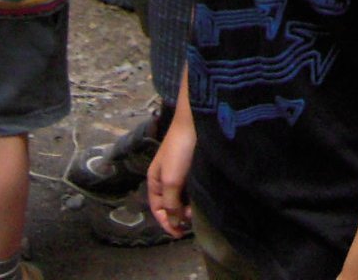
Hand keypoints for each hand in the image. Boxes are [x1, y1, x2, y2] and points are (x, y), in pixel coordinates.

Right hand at [147, 106, 197, 237]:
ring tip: (198, 211)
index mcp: (155, 181)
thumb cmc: (179, 150)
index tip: (179, 234)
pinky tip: (203, 199)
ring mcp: (179, 172)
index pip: (157, 209)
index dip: (166, 223)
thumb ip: (171, 203)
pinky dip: (195, 196)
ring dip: (188, 207)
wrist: (195, 122)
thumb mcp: (171, 180)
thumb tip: (174, 222)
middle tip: (192, 221)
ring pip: (182, 197)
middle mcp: (166, 178)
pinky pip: (191, 188)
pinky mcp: (192, 167)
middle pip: (170, 205)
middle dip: (179, 216)